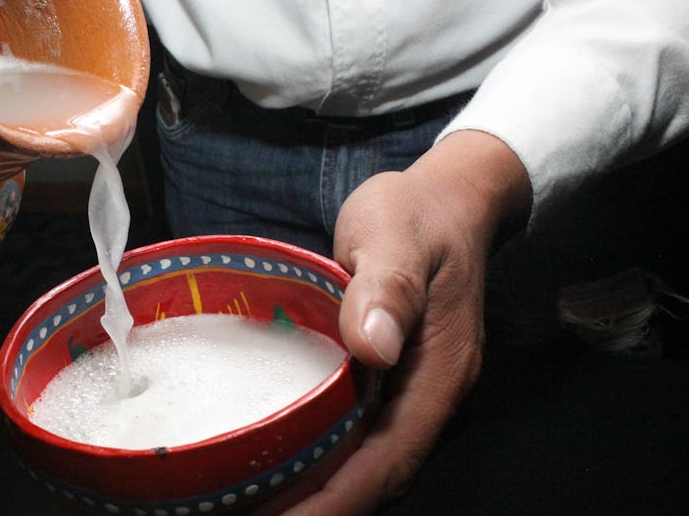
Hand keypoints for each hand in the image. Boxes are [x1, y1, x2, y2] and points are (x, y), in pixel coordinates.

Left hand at [283, 130, 531, 514]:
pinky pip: (359, 443)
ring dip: (314, 494)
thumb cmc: (417, 215)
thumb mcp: (396, 235)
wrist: (447, 203)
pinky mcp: (394, 388)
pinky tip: (276, 464)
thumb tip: (375, 347)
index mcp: (439, 375)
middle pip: (375, 480)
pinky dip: (320, 465)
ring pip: (367, 468)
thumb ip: (389, 287)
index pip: (387, 462)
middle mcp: (432, 400)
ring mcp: (414, 397)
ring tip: (248, 503)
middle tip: (241, 514)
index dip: (335, 502)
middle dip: (316, 510)